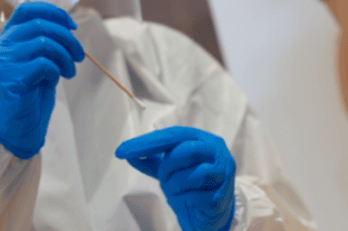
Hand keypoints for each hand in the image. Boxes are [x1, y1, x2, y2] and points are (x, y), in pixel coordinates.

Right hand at [0, 1, 83, 158]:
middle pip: (41, 25)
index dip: (52, 12)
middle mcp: (2, 47)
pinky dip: (56, 70)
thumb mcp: (39, 65)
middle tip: (79, 56)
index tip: (71, 26)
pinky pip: (43, 64)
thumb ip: (46, 46)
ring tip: (70, 71)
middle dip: (68, 38)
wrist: (13, 130)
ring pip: (44, 43)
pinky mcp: (8, 79)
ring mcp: (2, 62)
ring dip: (65, 56)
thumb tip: (68, 29)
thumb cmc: (28, 97)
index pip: (26, 10)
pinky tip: (55, 80)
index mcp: (8, 40)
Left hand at [115, 126, 235, 230]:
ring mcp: (224, 174)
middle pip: (186, 150)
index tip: (123, 151)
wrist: (213, 212)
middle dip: (168, 167)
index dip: (148, 142)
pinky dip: (182, 201)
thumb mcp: (170, 169)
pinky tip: (184, 202)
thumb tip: (126, 153)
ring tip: (175, 192)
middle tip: (163, 180)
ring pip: (192, 175)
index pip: (174, 134)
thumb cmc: (191, 185)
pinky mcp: (222, 197)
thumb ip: (151, 160)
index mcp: (203, 139)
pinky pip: (194, 197)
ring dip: (174, 186)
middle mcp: (217, 152)